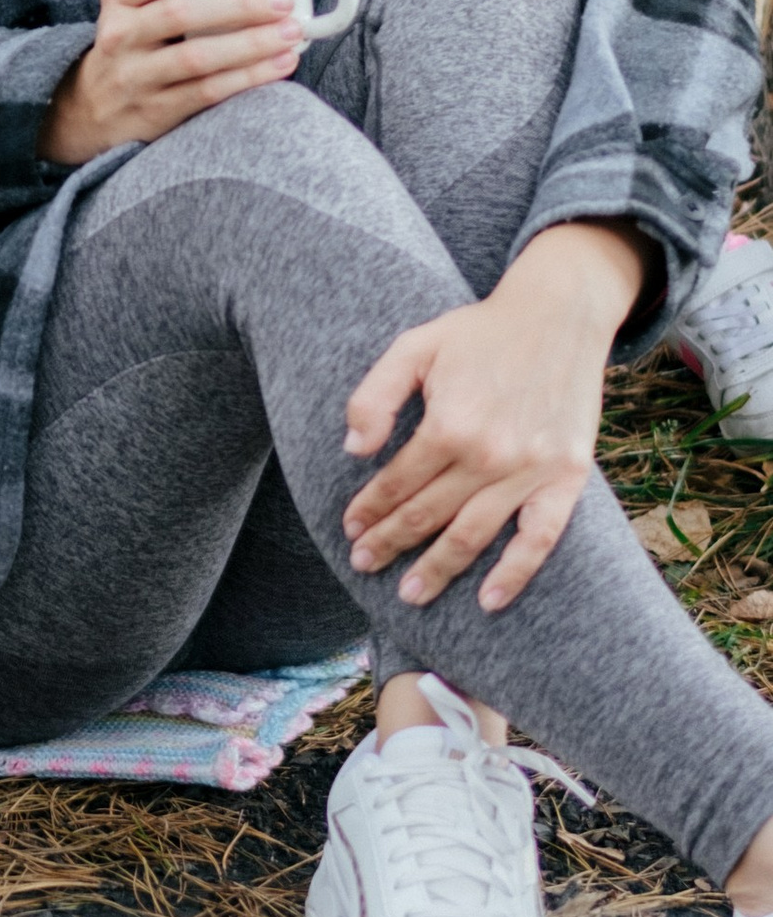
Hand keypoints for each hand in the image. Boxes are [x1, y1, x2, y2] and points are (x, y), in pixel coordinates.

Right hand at [39, 0, 304, 165]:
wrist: (93, 108)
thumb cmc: (136, 42)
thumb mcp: (137, 6)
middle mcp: (120, 35)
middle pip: (179, 14)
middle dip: (238, 6)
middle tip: (282, 1)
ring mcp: (135, 76)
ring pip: (197, 57)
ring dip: (251, 44)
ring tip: (292, 33)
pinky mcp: (155, 112)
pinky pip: (207, 92)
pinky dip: (249, 77)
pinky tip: (280, 64)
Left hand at [342, 220, 653, 610]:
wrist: (558, 317)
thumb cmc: (479, 333)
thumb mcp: (415, 346)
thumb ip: (375, 395)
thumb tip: (353, 449)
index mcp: (448, 423)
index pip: (396, 482)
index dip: (369, 509)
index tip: (350, 528)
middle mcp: (489, 454)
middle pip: (427, 515)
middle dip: (390, 544)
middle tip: (363, 564)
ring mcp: (530, 470)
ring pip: (473, 535)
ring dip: (438, 569)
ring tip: (409, 595)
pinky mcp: (566, 477)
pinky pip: (540, 538)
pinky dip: (515, 573)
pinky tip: (489, 600)